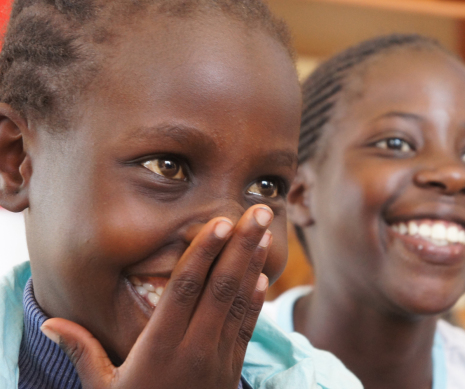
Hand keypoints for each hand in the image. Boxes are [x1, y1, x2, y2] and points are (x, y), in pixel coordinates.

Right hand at [40, 204, 273, 388]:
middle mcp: (193, 348)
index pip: (184, 289)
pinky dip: (256, 301)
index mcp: (159, 347)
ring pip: (238, 304)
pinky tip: (261, 277)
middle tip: (258, 212)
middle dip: (240, 246)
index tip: (219, 222)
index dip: (203, 253)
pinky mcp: (232, 369)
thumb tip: (51, 322)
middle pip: (220, 288)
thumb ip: (83, 352)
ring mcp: (218, 359)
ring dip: (252, 265)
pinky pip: (246, 329)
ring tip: (264, 233)